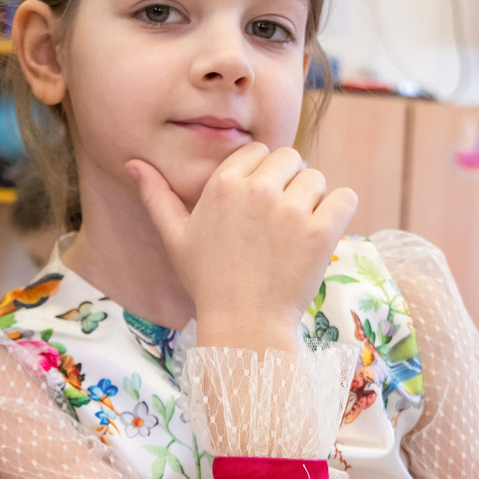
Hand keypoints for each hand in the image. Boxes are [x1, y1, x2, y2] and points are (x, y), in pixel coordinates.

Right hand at [127, 143, 355, 352]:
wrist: (244, 327)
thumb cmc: (208, 282)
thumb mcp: (175, 238)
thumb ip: (157, 196)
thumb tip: (132, 163)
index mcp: (222, 185)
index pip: (259, 151)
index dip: (263, 175)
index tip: (259, 206)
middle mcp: (257, 191)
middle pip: (291, 158)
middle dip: (290, 182)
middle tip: (281, 220)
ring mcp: (290, 211)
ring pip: (317, 179)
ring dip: (314, 200)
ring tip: (296, 233)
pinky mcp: (320, 232)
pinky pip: (345, 198)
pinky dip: (340, 211)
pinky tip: (323, 232)